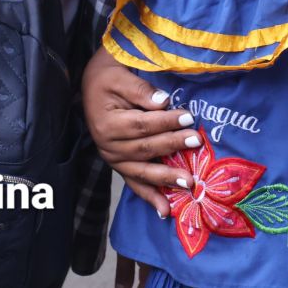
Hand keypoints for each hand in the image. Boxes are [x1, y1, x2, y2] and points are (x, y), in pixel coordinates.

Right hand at [81, 49, 200, 217]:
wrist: (90, 87)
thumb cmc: (108, 79)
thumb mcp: (120, 76)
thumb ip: (141, 90)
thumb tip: (163, 102)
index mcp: (108, 124)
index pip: (142, 125)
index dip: (166, 122)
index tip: (189, 118)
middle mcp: (108, 146)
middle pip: (145, 149)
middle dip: (173, 145)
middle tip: (196, 141)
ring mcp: (113, 159)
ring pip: (142, 172)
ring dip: (166, 179)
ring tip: (188, 183)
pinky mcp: (120, 166)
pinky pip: (135, 184)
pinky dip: (150, 197)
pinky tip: (165, 211)